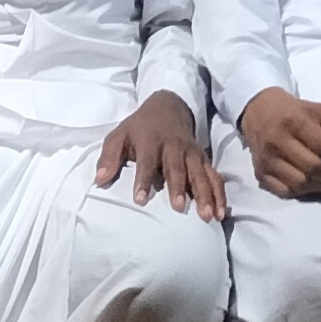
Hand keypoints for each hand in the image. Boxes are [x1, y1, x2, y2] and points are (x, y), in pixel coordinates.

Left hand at [98, 91, 225, 219]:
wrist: (168, 106)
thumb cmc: (140, 127)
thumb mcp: (119, 134)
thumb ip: (109, 157)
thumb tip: (99, 180)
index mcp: (151, 140)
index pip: (147, 161)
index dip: (143, 180)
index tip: (140, 200)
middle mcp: (174, 146)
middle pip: (177, 168)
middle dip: (178, 187)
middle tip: (179, 207)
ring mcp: (191, 153)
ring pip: (200, 173)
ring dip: (205, 194)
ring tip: (207, 215)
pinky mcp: (203, 159)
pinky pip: (214, 176)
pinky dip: (219, 194)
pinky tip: (221, 213)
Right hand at [238, 88, 320, 199]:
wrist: (260, 112)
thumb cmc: (298, 112)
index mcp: (295, 120)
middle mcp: (278, 141)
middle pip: (315, 168)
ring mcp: (267, 160)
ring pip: (301, 184)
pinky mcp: (260, 174)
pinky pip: (287, 192)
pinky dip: (307, 193)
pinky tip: (320, 187)